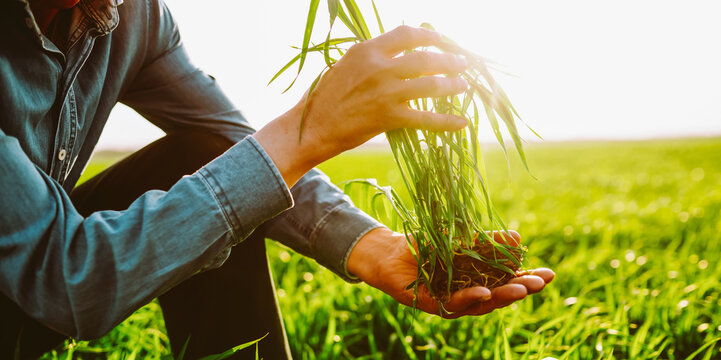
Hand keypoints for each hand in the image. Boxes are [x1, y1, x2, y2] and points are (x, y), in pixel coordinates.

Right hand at [254, 25, 468, 186]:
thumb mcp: (346, 65)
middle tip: (463, 64)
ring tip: (464, 86)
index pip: (408, 34)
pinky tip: (462, 123)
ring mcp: (385, 93)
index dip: (432, 36)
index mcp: (367, 50)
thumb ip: (372, 56)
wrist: (311, 128)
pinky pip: (426, 119)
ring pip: (431, 85)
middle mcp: (379, 67)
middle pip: (426, 59)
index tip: (445, 41)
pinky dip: (447, 121)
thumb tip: (399, 51)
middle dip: (450, 60)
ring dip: (452, 86)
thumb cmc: (325, 97)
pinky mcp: (388, 118)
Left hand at [347, 227, 554, 317]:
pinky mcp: (433, 305)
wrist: (391, 250)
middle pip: (499, 297)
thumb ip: (486, 241)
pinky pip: (454, 303)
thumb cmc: (426, 244)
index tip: (549, 273)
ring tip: (520, 289)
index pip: (508, 283)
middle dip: (521, 290)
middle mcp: (468, 295)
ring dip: (501, 297)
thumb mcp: (461, 238)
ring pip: (481, 304)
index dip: (528, 280)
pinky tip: (484, 292)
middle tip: (540, 283)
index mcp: (479, 280)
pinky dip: (469, 297)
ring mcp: (451, 302)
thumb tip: (517, 237)